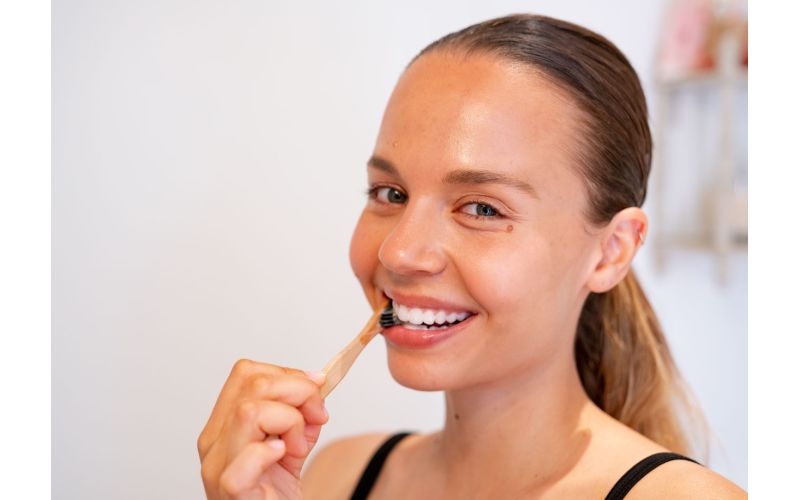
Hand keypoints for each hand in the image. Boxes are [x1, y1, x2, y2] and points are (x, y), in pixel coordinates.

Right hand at [198, 359, 327, 498]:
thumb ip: (298, 415)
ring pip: (249, 412)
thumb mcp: (290, 446)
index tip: (316, 389)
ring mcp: (218, 468)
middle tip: (317, 418)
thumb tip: (315, 384)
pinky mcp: (232, 493)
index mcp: (224, 426)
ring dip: (289, 421)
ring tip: (297, 447)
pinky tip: (283, 456)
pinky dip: (269, 451)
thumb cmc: (275, 495)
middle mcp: (214, 443)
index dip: (287, 373)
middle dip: (298, 392)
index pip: (245, 373)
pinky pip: (245, 460)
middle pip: (252, 385)